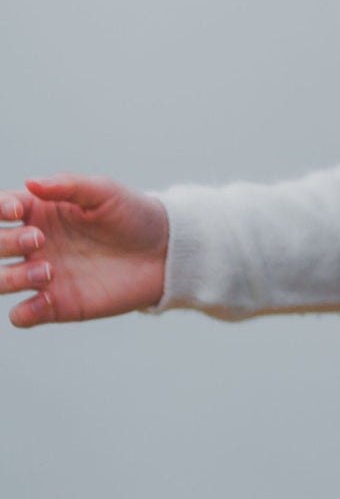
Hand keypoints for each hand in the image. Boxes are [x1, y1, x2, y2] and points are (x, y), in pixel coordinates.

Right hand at [2, 174, 168, 327]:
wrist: (164, 252)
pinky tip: (49, 299)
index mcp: (38, 212)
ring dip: (11, 277)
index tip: (18, 211)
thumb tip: (30, 182)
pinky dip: (24, 312)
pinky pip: (21, 315)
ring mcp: (41, 275)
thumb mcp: (104, 192)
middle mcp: (32, 244)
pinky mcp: (57, 305)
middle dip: (5, 242)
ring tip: (49, 272)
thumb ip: (68, 186)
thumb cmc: (133, 215)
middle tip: (39, 240)